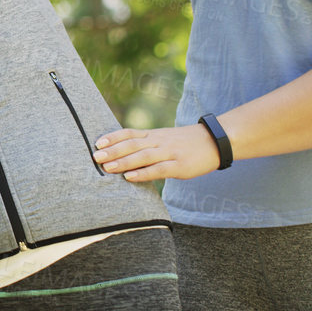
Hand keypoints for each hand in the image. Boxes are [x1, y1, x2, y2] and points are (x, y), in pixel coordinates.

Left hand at [93, 124, 220, 181]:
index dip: (113, 137)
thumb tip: (125, 153)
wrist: (215, 141)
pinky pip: (158, 170)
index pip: (130, 133)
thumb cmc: (186, 143)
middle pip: (132, 144)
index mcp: (154, 135)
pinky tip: (130, 177)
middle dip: (113, 150)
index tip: (97, 143)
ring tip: (107, 167)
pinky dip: (143, 173)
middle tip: (95, 157)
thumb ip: (147, 144)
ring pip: (143, 156)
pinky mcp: (179, 166)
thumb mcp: (165, 139)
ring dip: (124, 161)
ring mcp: (169, 153)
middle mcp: (159, 142)